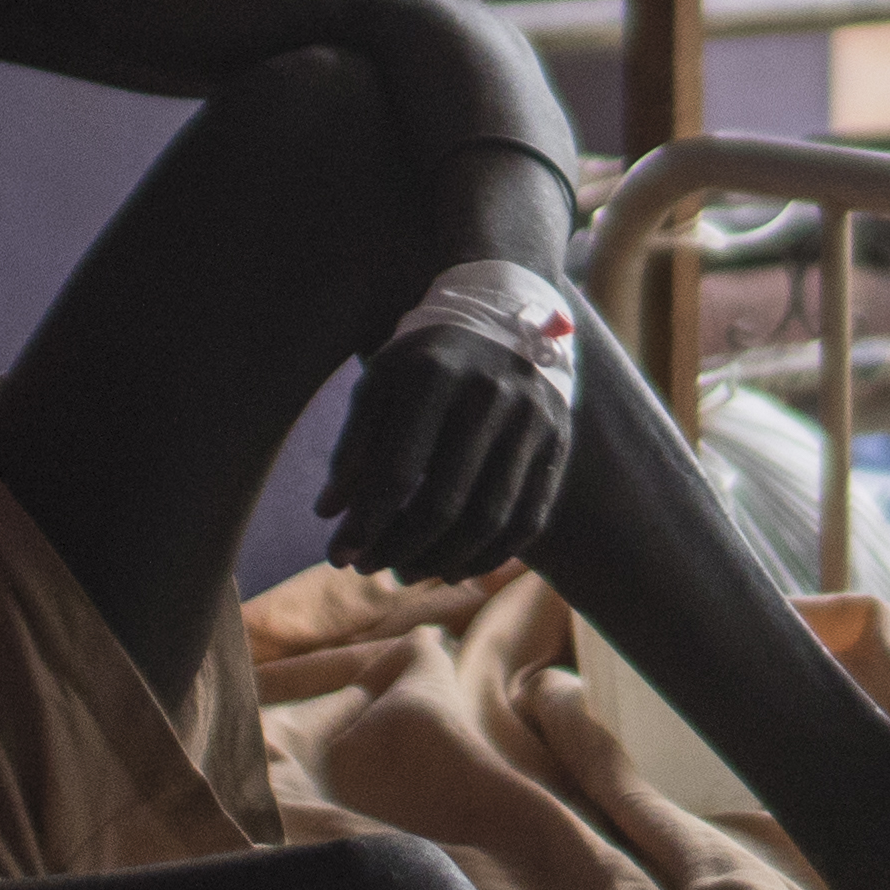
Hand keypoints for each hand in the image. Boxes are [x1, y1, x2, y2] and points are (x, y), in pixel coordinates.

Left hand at [321, 258, 584, 581]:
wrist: (505, 316)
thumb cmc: (425, 359)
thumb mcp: (379, 381)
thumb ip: (353, 443)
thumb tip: (330, 514)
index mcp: (435, 376)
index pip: (397, 471)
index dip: (365, 524)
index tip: (339, 555)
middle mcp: (490, 396)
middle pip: (444, 503)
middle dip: (399, 548)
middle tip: (369, 569)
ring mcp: (532, 420)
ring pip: (489, 519)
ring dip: (442, 560)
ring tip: (406, 572)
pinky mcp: (558, 440)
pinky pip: (529, 518)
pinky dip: (490, 555)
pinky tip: (455, 568)